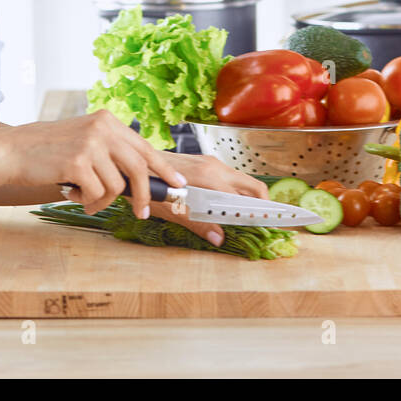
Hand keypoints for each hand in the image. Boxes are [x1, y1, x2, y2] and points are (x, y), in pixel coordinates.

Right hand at [0, 109, 184, 217]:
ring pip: (116, 186)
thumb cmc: (48, 151)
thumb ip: (110, 152)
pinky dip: (86, 201)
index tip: (178, 183)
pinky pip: (96, 193)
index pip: (144, 146)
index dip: (163, 168)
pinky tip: (69, 192)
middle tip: (142, 213)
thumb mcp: (84, 141)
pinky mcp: (78, 162)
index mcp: (107, 120)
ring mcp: (90, 144)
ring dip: (101, 200)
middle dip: (144, 195)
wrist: (12, 151)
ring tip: (82, 196)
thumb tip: (141, 179)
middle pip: (138, 167)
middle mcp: (102, 128)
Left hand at [152, 153, 268, 247]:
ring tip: (243, 217)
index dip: (256, 214)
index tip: (263, 226)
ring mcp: (211, 163)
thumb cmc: (151, 186)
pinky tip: (226, 206)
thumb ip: (199, 224)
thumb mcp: (173, 210)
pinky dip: (235, 191)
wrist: (137, 164)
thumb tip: (219, 238)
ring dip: (247, 198)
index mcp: (210, 179)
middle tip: (260, 222)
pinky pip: (229, 177)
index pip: (244, 198)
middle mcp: (215, 167)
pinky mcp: (205, 163)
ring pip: (242, 181)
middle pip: (252, 186)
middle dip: (262, 204)